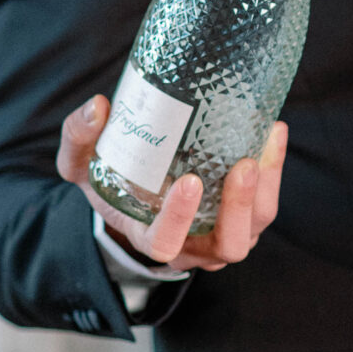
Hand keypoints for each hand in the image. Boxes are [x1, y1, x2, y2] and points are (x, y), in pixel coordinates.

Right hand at [60, 93, 287, 271]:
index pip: (166, 242)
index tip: (189, 182)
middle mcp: (192, 245)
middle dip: (238, 207)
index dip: (179, 219)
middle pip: (228, 245)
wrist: (134, 193)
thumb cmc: (108, 182)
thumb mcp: (81, 164)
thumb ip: (78, 139)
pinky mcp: (244, 219)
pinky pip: (266, 204)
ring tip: (266, 140)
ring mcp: (222, 235)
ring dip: (265, 188)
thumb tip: (96, 106)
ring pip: (256, 226)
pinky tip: (274, 131)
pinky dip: (274, 170)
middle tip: (243, 164)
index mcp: (151, 237)